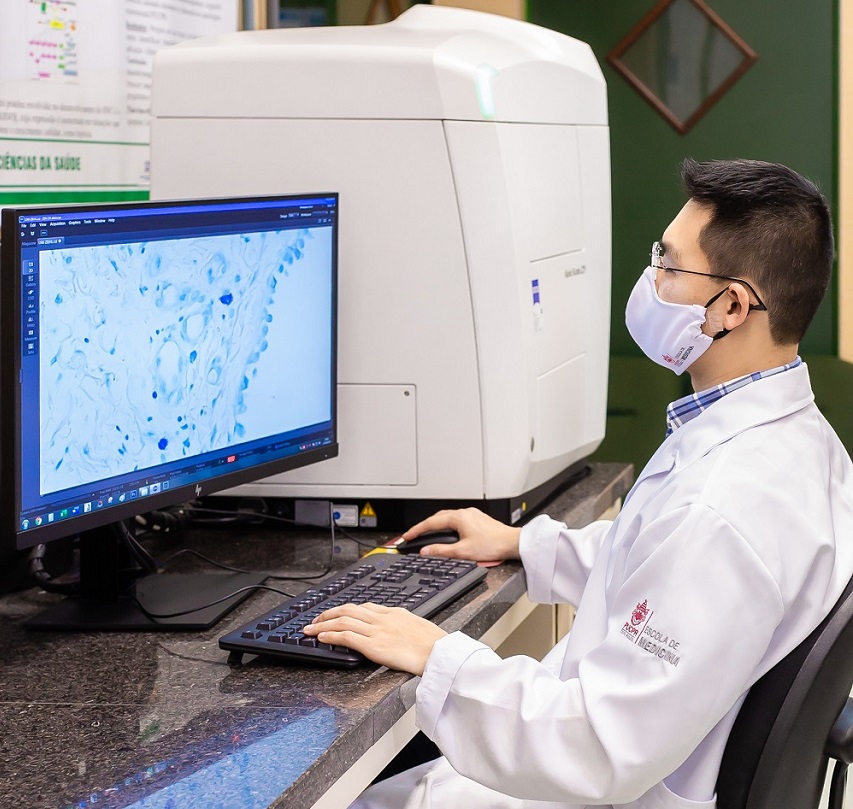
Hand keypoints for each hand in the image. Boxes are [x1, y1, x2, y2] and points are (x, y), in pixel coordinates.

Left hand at [302, 603, 446, 674]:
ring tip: (310, 628)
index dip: (347, 609)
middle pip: (349, 609)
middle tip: (316, 618)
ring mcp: (377, 631)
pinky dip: (331, 635)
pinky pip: (346, 636)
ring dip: (323, 623)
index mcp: (394, 613)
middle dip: (329, 613)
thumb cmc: (434, 644)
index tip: (337, 613)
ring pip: (343, 620)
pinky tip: (321, 637)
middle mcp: (383, 618)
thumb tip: (398, 627)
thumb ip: (404, 624)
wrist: (440, 653)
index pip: (364, 606)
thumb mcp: (418, 626)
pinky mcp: (373, 646)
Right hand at [402, 507, 520, 562]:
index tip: (407, 536)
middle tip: (415, 535)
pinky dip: (448, 525)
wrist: (512, 543)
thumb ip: (441, 551)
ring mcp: (472, 515)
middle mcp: (464, 513)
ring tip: (428, 534)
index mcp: (458, 518)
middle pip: (438, 518)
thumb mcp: (463, 551)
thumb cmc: (492, 545)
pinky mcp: (478, 520)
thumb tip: (426, 551)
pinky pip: (458, 520)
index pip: (431, 523)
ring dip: (437, 525)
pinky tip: (449, 533)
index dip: (417, 530)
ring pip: (448, 518)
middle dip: (425, 526)